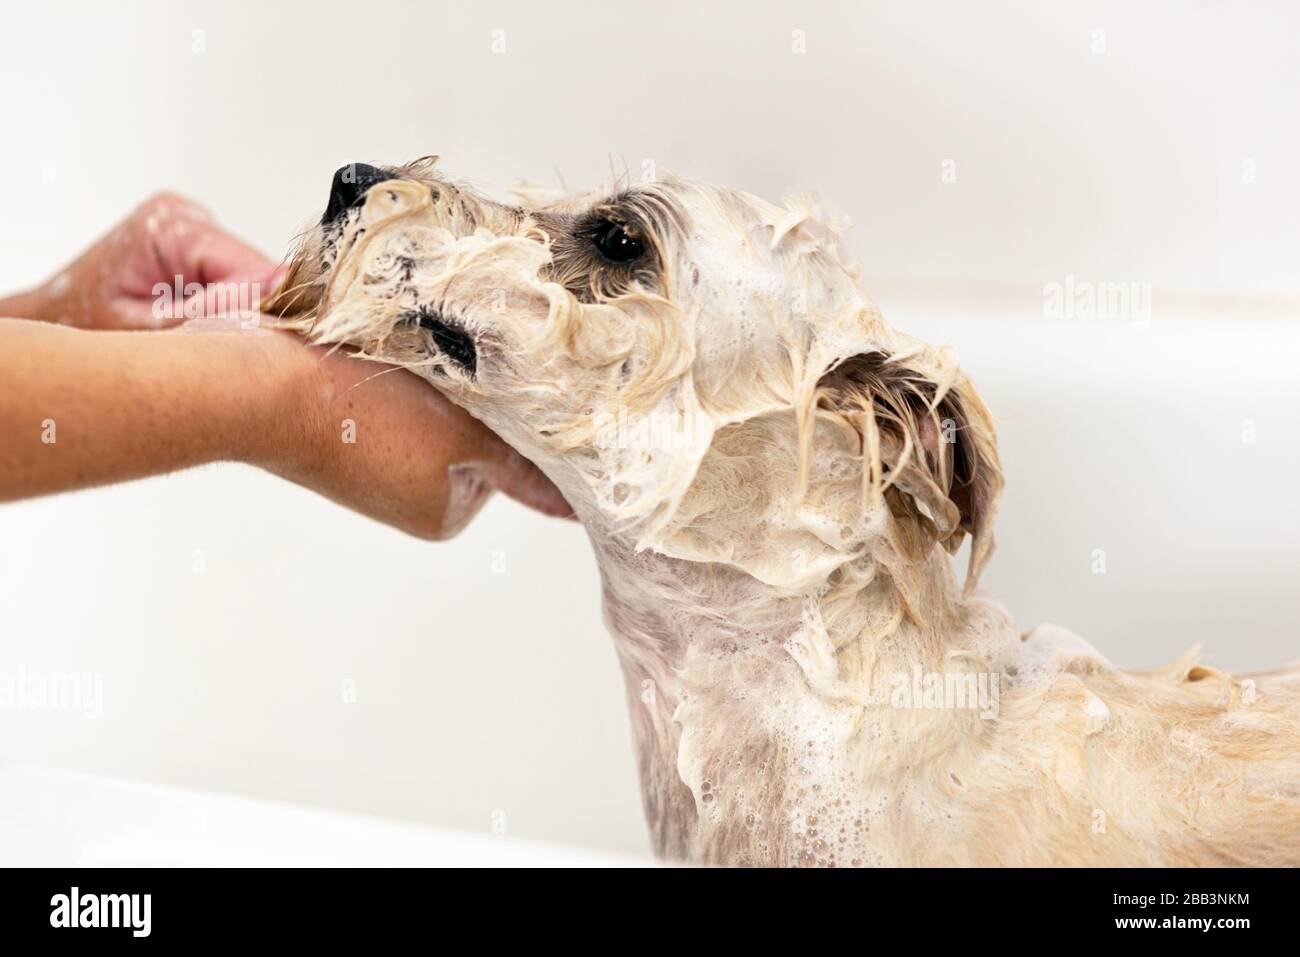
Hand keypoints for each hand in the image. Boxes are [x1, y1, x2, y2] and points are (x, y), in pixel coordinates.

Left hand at [2, 192, 283, 329]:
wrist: (56, 314)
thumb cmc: (82, 322)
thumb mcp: (147, 327)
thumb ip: (210, 314)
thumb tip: (274, 300)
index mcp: (170, 228)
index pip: (252, 269)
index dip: (265, 312)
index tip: (262, 350)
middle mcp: (184, 215)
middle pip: (254, 271)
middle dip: (245, 311)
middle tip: (210, 345)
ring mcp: (189, 223)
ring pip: (248, 275)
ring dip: (233, 309)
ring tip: (189, 329)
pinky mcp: (194, 238)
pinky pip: (233, 274)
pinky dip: (223, 302)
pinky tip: (191, 315)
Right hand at [253, 328, 572, 538]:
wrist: (263, 384)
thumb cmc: (363, 410)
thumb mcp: (465, 435)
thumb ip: (523, 468)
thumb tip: (572, 509)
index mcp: (445, 513)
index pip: (508, 454)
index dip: (504, 412)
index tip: (486, 383)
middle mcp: (410, 501)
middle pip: (470, 434)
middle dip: (465, 397)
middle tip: (436, 368)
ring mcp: (371, 471)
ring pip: (429, 414)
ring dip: (425, 382)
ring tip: (396, 364)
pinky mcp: (337, 438)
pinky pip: (387, 404)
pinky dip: (387, 381)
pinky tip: (367, 363)